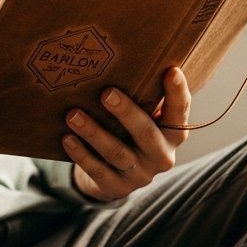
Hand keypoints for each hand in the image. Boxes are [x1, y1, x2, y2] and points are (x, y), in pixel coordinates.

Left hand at [61, 67, 191, 202]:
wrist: (116, 176)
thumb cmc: (130, 132)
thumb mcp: (142, 117)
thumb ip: (142, 97)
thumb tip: (122, 58)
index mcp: (173, 133)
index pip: (179, 111)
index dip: (177, 92)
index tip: (171, 70)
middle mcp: (162, 155)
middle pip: (146, 133)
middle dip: (127, 113)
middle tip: (107, 93)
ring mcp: (140, 174)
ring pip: (117, 152)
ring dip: (94, 132)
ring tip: (73, 114)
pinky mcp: (117, 188)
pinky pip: (97, 170)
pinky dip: (81, 154)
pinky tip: (67, 138)